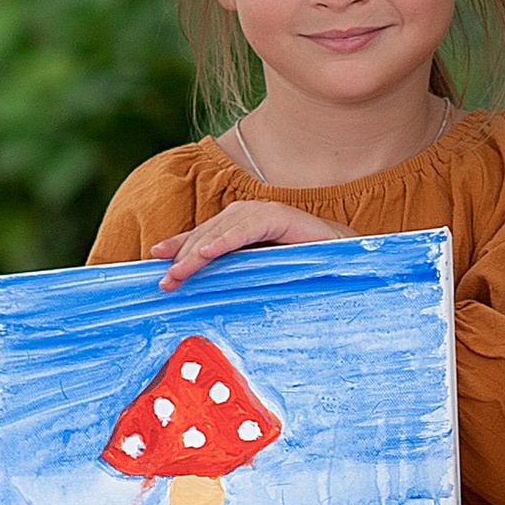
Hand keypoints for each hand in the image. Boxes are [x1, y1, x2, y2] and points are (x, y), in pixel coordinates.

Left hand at [157, 200, 341, 287]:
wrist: (350, 258)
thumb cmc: (309, 269)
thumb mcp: (265, 274)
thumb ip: (241, 274)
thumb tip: (209, 292)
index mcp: (244, 227)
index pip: (204, 235)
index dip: (180, 245)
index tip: (155, 259)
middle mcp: (250, 215)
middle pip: (207, 232)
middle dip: (183, 255)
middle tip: (165, 280)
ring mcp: (265, 213)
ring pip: (222, 230)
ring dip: (198, 251)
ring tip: (179, 271)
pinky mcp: (281, 216)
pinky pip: (248, 229)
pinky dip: (227, 239)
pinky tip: (209, 252)